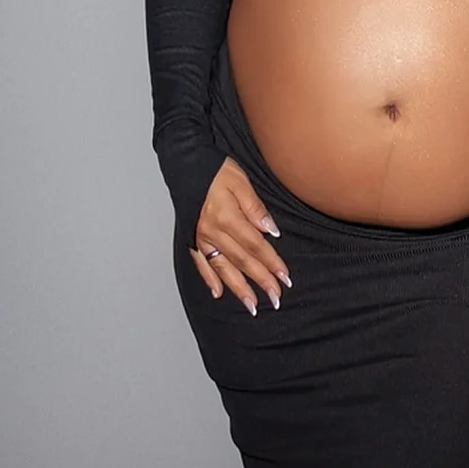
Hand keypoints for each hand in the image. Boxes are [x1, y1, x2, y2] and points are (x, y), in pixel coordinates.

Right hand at [190, 158, 290, 313]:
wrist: (183, 162)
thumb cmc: (215, 169)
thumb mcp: (240, 181)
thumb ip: (255, 208)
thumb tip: (271, 231)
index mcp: (227, 217)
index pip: (255, 246)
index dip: (271, 263)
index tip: (285, 277)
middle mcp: (213, 231)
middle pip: (242, 261)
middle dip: (260, 281)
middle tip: (276, 298)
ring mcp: (201, 236)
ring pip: (223, 267)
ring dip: (238, 288)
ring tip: (252, 305)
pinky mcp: (192, 237)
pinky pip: (201, 263)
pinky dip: (209, 279)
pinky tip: (218, 293)